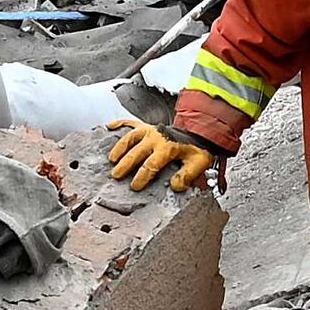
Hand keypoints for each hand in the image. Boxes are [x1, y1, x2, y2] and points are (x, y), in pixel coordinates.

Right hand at [107, 123, 223, 191]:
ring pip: (130, 137)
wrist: (200, 130)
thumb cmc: (197, 148)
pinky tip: (108, 126)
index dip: (141, 177)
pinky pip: (130, 122)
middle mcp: (156, 137)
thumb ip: (187, 175)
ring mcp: (150, 130)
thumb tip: (175, 186)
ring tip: (111, 159)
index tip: (135, 186)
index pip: (150, 165)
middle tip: (116, 175)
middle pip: (136, 152)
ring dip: (119, 148)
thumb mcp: (199, 163)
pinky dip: (118, 123)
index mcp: (168, 147)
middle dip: (125, 165)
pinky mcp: (147, 125)